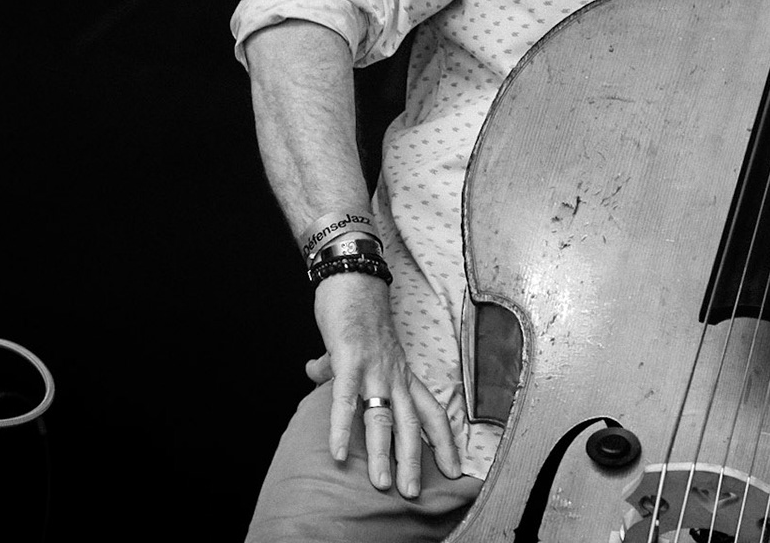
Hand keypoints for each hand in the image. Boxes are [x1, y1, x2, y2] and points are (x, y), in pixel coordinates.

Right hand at [310, 273, 460, 494]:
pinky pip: (346, 398)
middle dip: (414, 459)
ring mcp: (374, 366)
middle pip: (410, 422)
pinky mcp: (349, 358)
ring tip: (382, 484)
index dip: (443, 440)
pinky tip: (338, 453)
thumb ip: (338, 368)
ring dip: (383, 453)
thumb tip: (315, 373)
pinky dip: (342, 427)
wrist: (353, 275)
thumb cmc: (355, 312)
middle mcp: (394, 373)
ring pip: (382, 417)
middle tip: (414, 493)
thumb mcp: (355, 348)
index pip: (430, 410)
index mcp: (400, 373)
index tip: (454, 469)